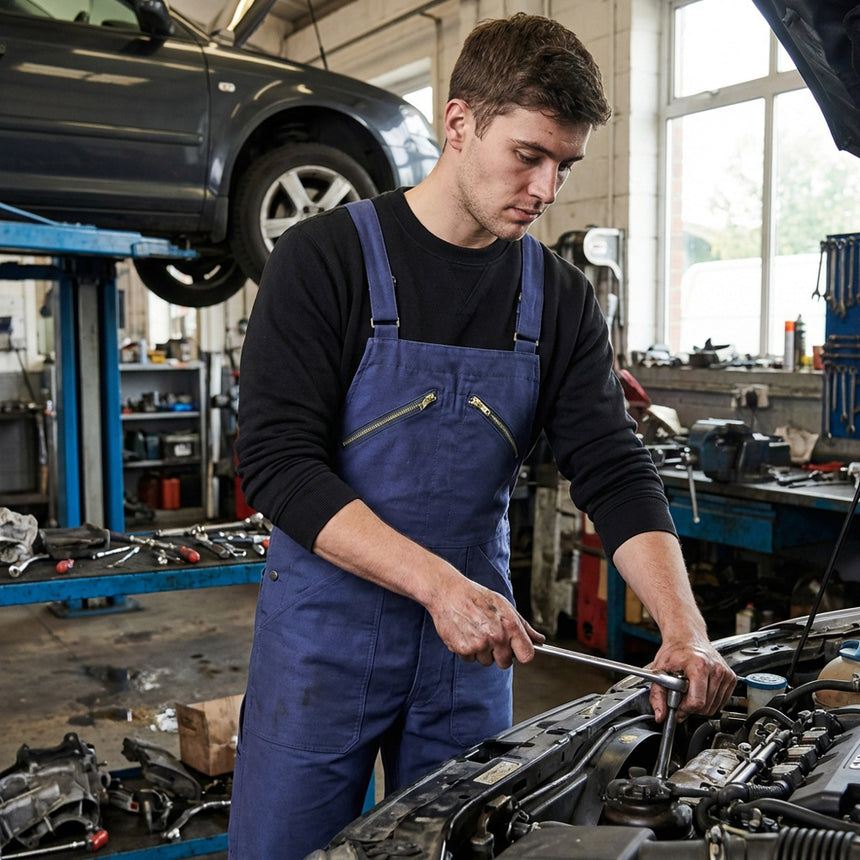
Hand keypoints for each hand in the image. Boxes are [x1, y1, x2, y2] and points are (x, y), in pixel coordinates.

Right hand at [426, 575, 544, 668]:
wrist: (448, 592)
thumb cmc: (477, 597)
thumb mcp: (505, 606)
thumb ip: (523, 626)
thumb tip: (539, 640)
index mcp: (510, 626)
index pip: (527, 656)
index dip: (522, 654)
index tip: (517, 651)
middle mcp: (496, 637)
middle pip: (506, 663)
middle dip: (500, 654)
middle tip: (491, 638)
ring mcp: (479, 645)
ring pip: (486, 662)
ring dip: (482, 652)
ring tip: (475, 631)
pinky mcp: (463, 649)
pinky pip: (470, 659)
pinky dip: (467, 650)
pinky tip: (465, 633)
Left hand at [648, 635, 735, 721]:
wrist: (687, 637)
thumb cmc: (675, 650)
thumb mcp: (659, 669)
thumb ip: (657, 695)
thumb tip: (661, 715)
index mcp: (699, 666)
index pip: (697, 701)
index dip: (685, 710)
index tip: (677, 708)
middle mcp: (716, 669)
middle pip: (706, 707)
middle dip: (691, 708)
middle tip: (681, 698)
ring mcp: (725, 673)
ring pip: (715, 707)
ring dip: (701, 706)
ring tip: (690, 692)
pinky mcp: (731, 678)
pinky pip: (722, 702)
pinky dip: (710, 701)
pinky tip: (701, 690)